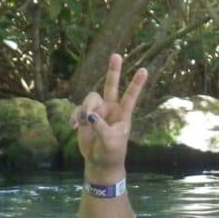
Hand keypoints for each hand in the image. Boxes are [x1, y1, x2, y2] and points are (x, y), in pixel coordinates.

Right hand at [70, 53, 147, 176]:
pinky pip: (78, 110)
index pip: (131, 96)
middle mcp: (111, 109)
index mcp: (123, 114)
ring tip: (82, 123)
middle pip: (111, 86)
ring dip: (85, 109)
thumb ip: (101, 128)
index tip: (144, 70)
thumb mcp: (110, 142)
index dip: (136, 83)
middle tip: (116, 55)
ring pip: (90, 99)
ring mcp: (98, 111)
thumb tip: (91, 115)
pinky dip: (76, 117)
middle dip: (113, 71)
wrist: (99, 162)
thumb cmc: (111, 152)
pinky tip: (74, 126)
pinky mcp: (86, 116)